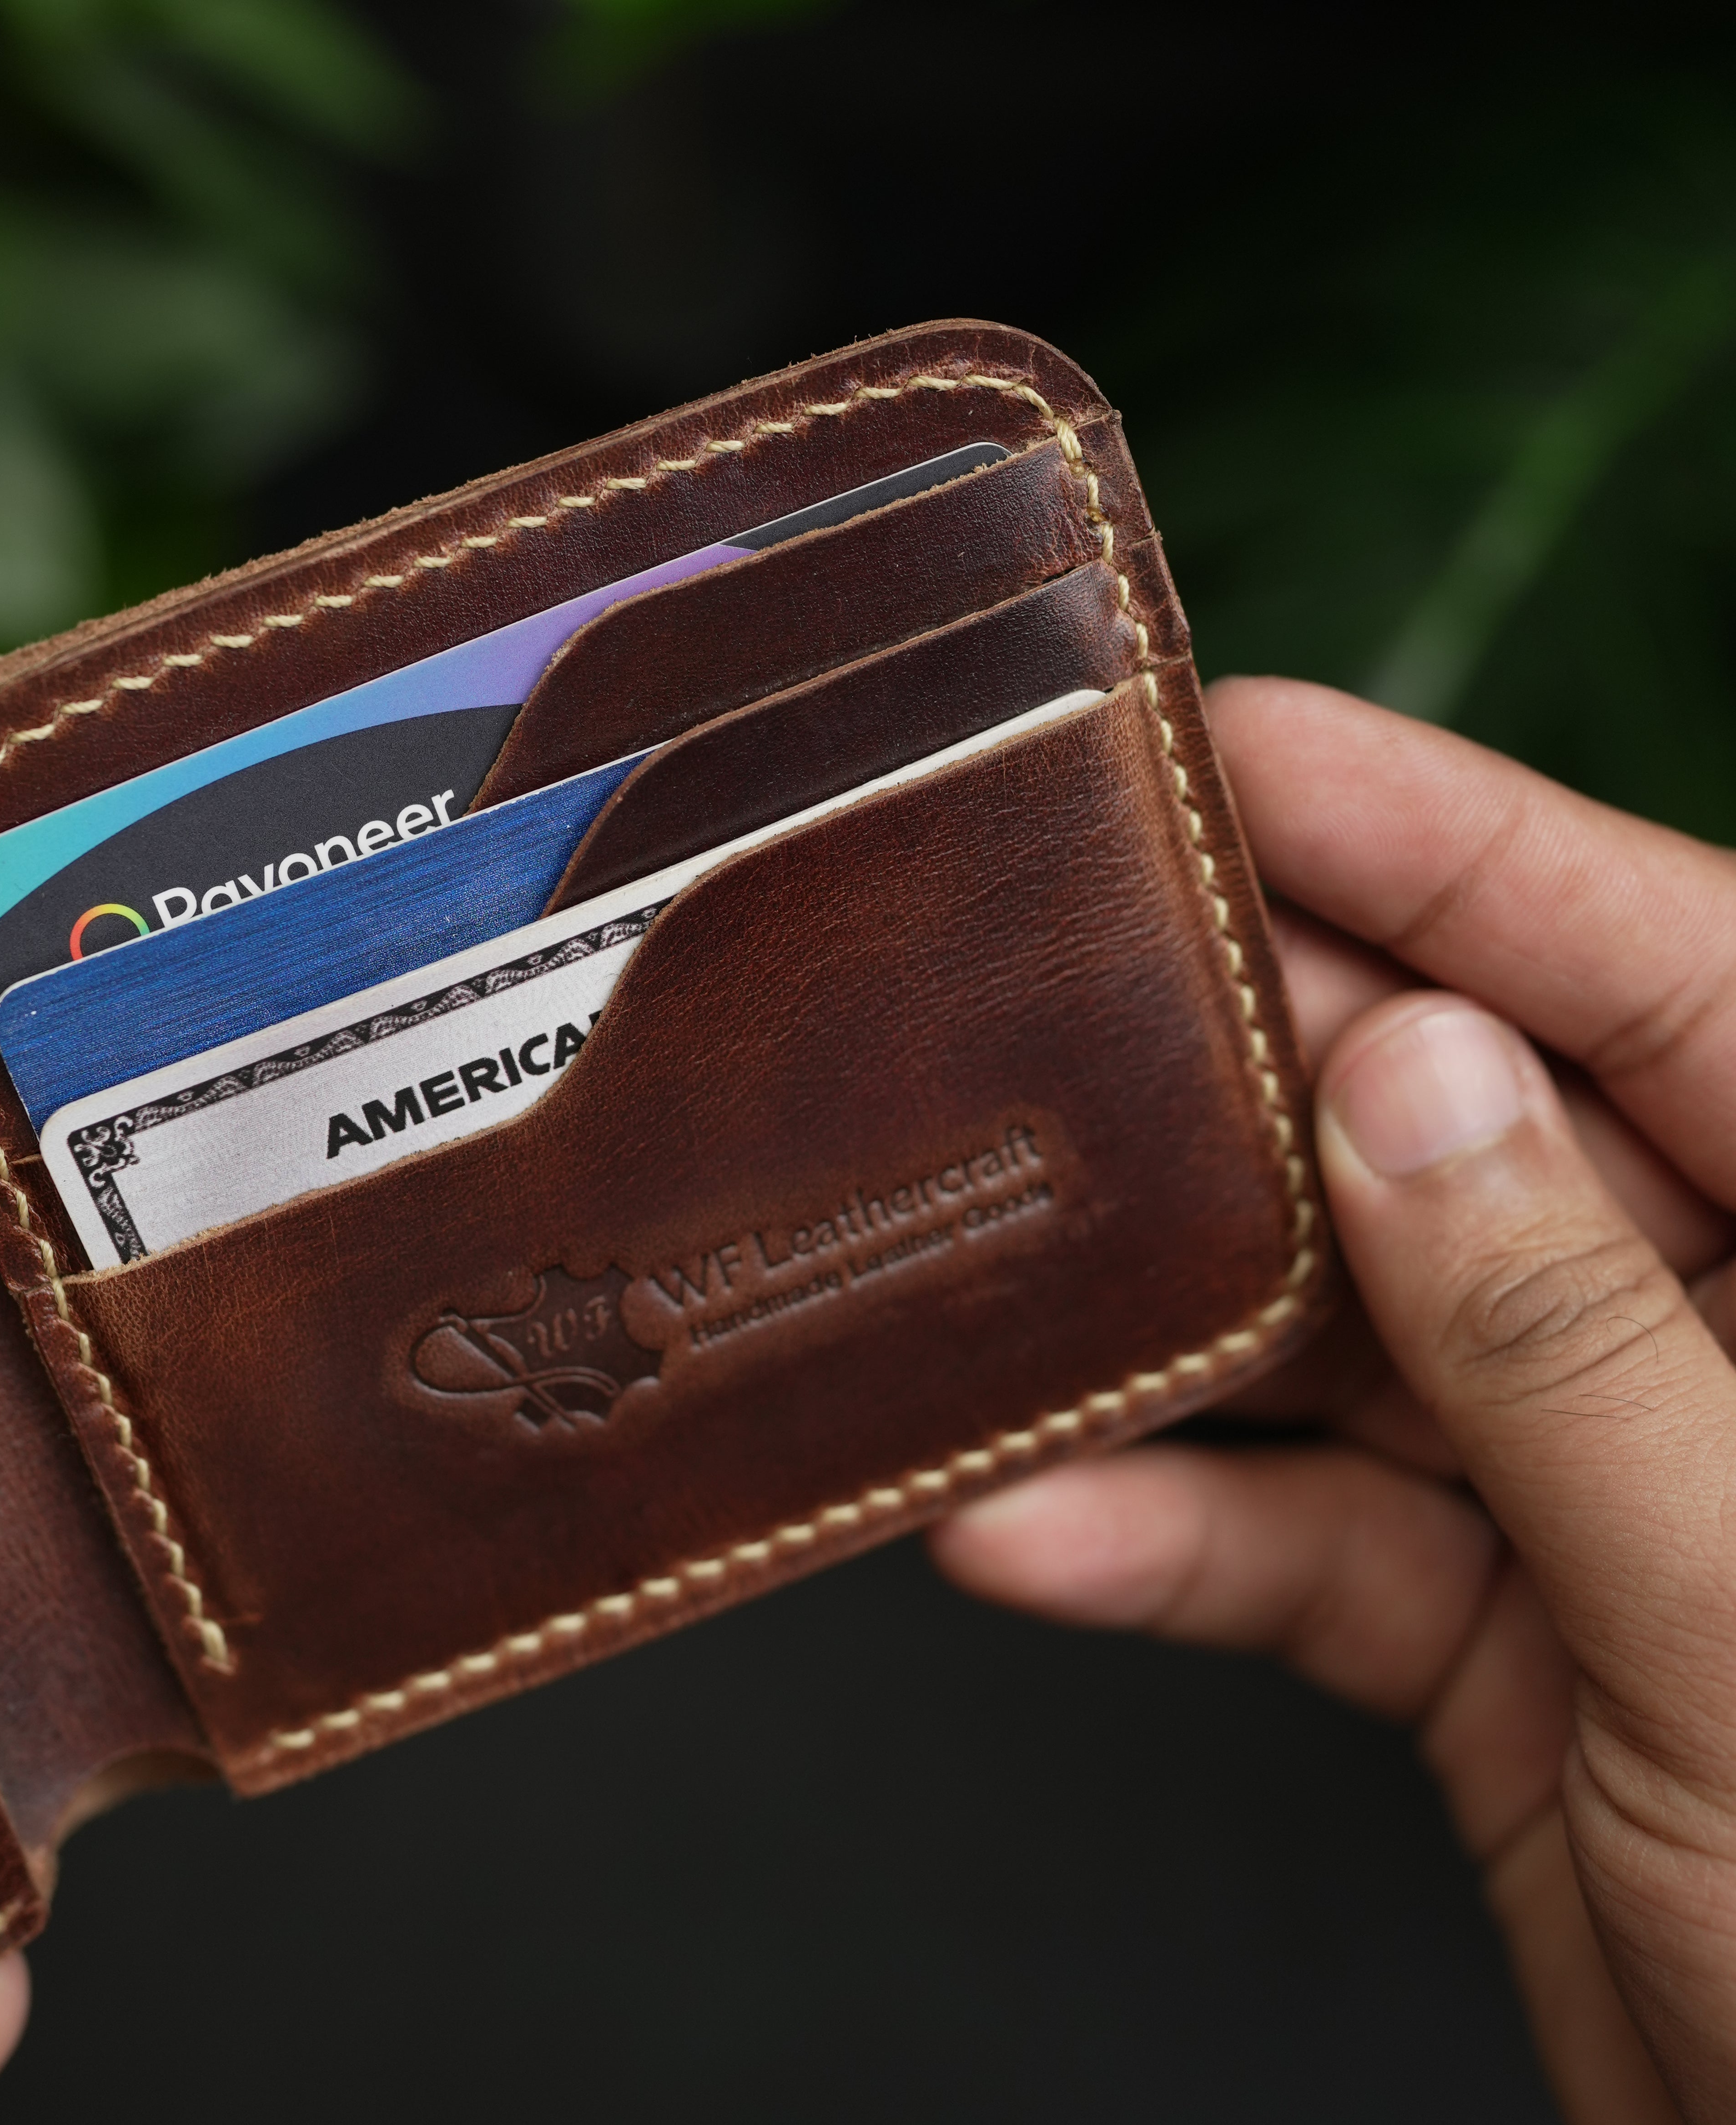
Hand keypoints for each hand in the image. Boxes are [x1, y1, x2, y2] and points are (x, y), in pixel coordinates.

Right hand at [933, 677, 1735, 2122]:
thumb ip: (1576, 1340)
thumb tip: (1407, 1083)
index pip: (1666, 976)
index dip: (1450, 843)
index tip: (1245, 753)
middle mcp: (1733, 1341)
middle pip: (1471, 1136)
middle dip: (1265, 1071)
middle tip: (1061, 985)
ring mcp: (1607, 1484)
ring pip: (1358, 1340)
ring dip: (1172, 1337)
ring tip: (999, 1270)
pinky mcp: (1500, 1632)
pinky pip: (1313, 1545)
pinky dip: (1172, 1543)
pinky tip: (1030, 1531)